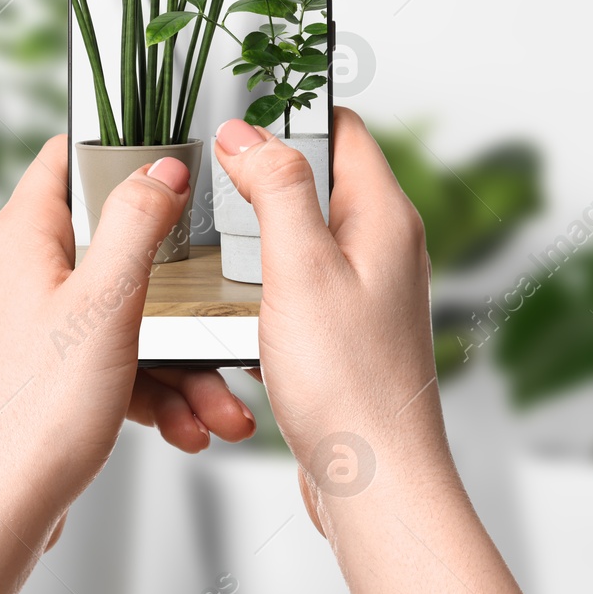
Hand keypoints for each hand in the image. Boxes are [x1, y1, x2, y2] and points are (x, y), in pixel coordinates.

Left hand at [0, 136, 254, 513]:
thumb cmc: (35, 414)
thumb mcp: (105, 303)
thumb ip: (136, 224)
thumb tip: (160, 167)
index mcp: (22, 239)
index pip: (68, 159)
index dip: (123, 153)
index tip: (178, 166)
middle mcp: (20, 275)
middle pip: (115, 250)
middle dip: (179, 293)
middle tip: (220, 315)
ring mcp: (33, 328)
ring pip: (125, 318)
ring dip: (180, 361)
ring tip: (220, 403)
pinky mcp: (47, 376)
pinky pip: (114, 365)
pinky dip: (154, 392)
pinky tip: (189, 426)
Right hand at [212, 109, 445, 525]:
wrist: (374, 481)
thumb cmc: (349, 385)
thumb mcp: (301, 269)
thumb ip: (277, 190)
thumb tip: (247, 133)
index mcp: (384, 218)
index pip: (341, 129)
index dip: (289, 112)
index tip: (234, 112)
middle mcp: (383, 250)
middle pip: (316, 181)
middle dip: (260, 179)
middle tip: (208, 182)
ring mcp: (366, 295)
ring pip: (300, 240)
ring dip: (255, 243)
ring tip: (212, 249)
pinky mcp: (345, 336)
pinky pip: (294, 291)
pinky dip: (260, 293)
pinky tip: (231, 313)